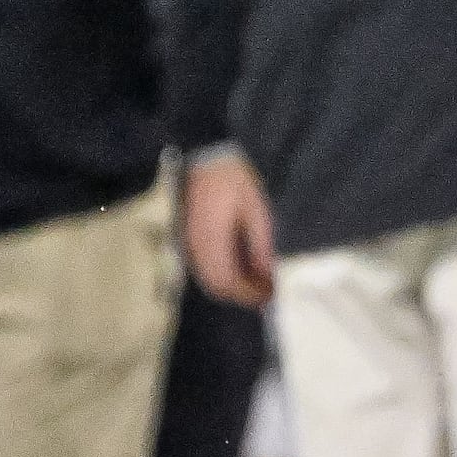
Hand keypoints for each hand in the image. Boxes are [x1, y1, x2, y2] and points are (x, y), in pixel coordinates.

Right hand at [182, 147, 276, 307]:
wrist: (206, 160)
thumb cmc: (235, 182)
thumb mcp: (257, 212)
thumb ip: (260, 246)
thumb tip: (267, 275)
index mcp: (214, 240)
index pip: (228, 281)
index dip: (248, 294)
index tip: (268, 297)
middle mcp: (197, 247)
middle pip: (216, 286)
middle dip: (241, 294)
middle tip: (264, 293)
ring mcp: (189, 244)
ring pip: (208, 279)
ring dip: (231, 287)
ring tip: (256, 282)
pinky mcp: (188, 239)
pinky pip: (202, 268)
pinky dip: (221, 276)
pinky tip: (240, 269)